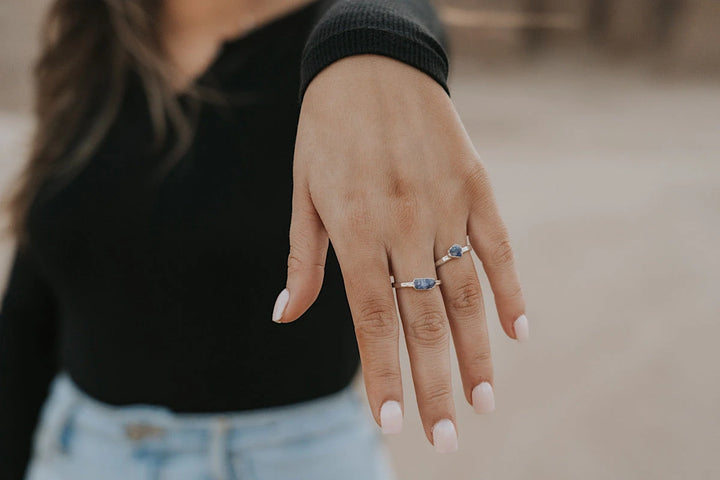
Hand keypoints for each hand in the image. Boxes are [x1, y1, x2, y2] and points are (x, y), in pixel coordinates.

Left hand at [273, 54, 527, 451]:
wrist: (371, 63)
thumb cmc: (327, 132)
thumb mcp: (303, 192)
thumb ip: (303, 259)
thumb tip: (286, 317)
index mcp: (355, 230)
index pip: (371, 321)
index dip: (381, 375)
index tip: (390, 422)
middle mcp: (403, 225)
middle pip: (422, 322)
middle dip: (432, 386)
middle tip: (446, 438)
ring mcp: (445, 206)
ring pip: (464, 295)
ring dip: (477, 354)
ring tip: (485, 402)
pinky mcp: (476, 186)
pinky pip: (498, 248)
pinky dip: (512, 291)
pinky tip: (521, 334)